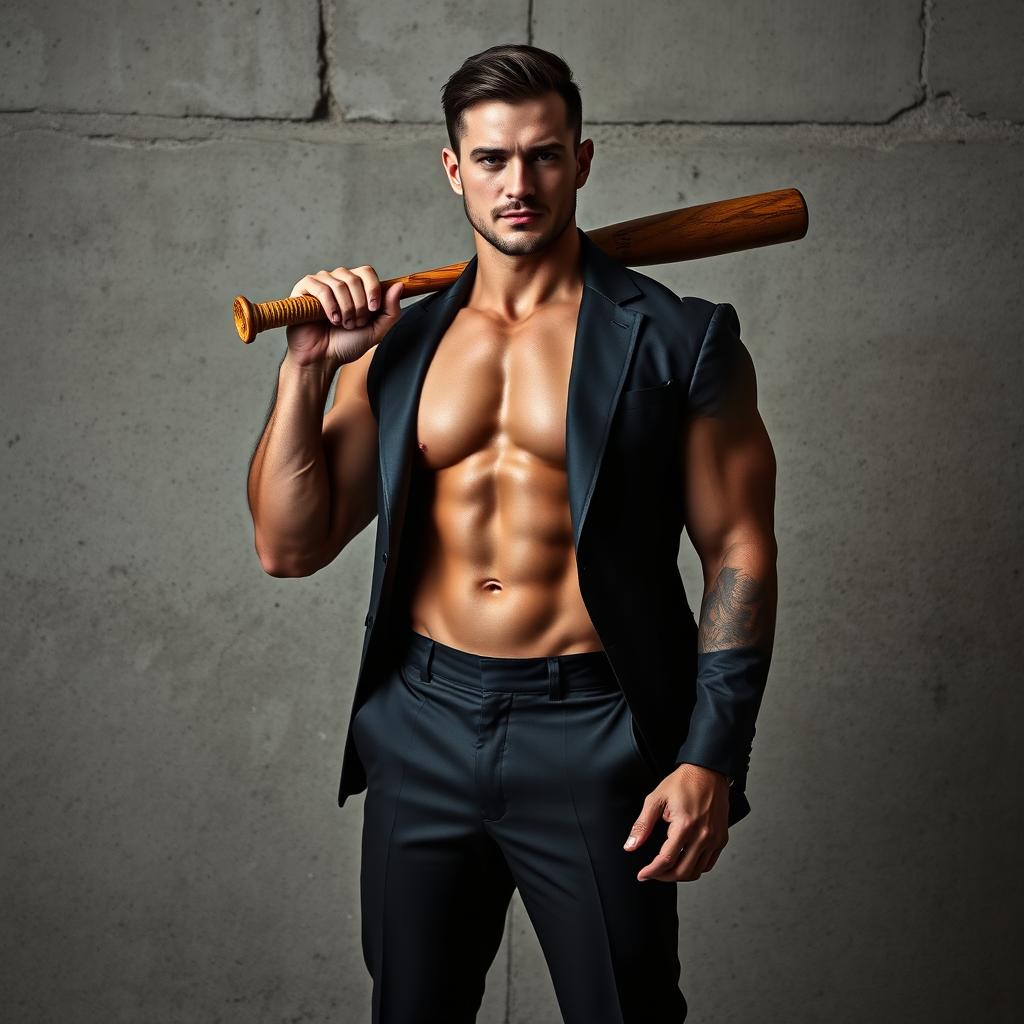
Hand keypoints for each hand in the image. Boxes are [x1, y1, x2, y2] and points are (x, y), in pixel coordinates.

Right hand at [285, 264, 404, 367]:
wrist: (322, 358)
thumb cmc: (346, 344)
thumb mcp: (376, 330)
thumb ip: (391, 311)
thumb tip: (399, 286)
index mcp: (355, 287)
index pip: (367, 272)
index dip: (372, 289)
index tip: (373, 310)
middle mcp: (338, 280)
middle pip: (354, 278)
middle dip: (359, 306)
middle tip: (355, 323)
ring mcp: (320, 283)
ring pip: (338, 284)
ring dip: (345, 309)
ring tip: (342, 324)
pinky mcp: (304, 289)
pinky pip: (321, 287)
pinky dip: (329, 306)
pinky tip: (331, 319)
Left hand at [623, 763, 729, 881]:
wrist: (709, 771)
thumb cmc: (683, 782)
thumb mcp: (656, 799)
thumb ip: (642, 825)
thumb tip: (631, 845)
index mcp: (685, 825)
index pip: (666, 859)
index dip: (652, 871)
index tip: (642, 875)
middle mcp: (703, 835)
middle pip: (683, 871)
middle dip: (664, 877)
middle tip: (652, 873)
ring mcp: (715, 838)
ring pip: (697, 871)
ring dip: (680, 875)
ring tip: (666, 869)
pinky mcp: (722, 838)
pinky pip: (709, 863)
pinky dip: (695, 868)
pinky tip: (684, 862)